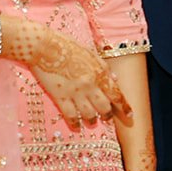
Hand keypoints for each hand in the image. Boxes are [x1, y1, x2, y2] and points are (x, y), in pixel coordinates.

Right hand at [2, 17, 131, 131]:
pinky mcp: (60, 96)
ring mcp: (76, 92)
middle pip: (105, 108)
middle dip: (107, 115)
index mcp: (99, 72)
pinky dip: (75, 123)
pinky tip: (76, 125)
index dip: (124, 107)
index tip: (129, 115)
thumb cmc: (65, 45)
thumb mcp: (89, 53)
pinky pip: (71, 116)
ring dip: (92, 120)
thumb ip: (103, 67)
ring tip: (91, 121)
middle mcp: (90, 84)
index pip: (117, 94)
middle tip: (105, 117)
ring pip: (90, 115)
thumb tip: (114, 79)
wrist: (41, 45)